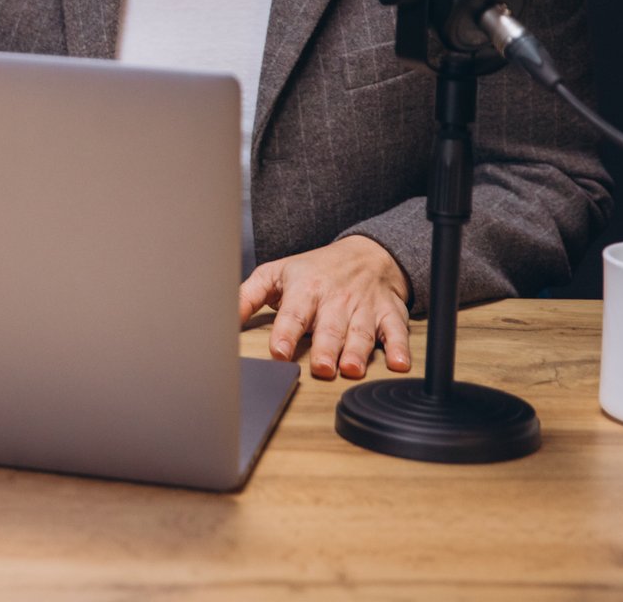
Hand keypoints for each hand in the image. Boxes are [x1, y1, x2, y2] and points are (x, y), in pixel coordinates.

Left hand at [238, 235, 412, 379]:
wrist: (366, 253)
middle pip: (330, 327)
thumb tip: (222, 319)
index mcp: (306, 289)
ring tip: (351, 369)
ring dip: (357, 351)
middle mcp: (336, 299)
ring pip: (361, 332)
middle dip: (325, 348)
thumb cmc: (315, 269)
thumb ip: (247, 297)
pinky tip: (399, 363)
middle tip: (320, 368)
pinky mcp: (389, 315)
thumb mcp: (276, 274)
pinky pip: (396, 332)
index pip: (294, 313)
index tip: (280, 353)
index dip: (286, 333)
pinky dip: (400, 348)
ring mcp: (364, 307)